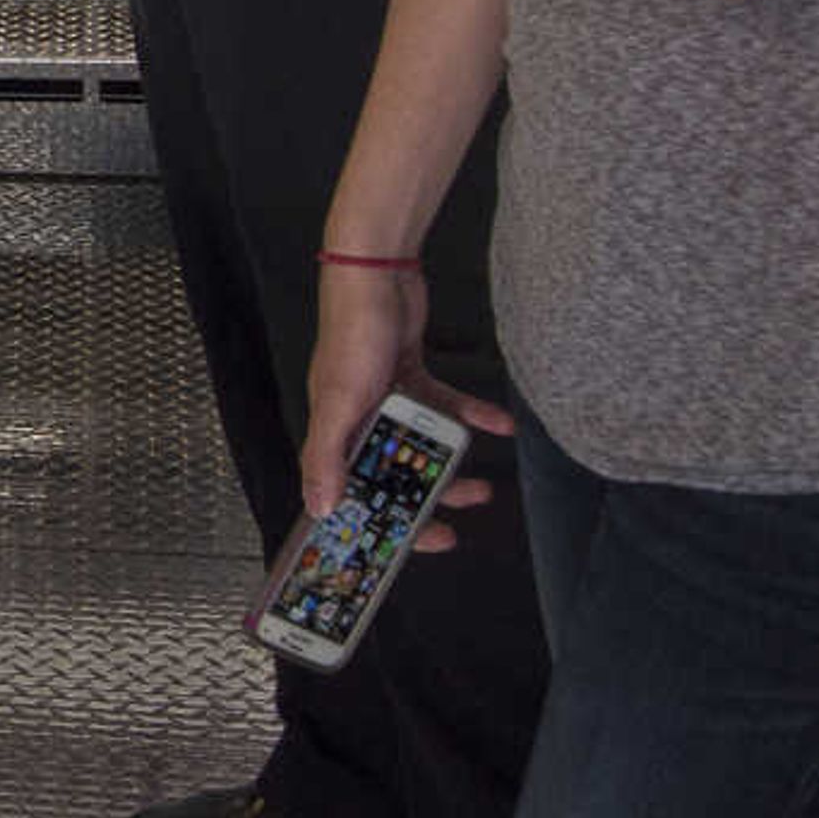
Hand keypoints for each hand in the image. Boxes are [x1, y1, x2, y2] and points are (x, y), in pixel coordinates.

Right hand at [299, 258, 518, 545]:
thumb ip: (326, 457)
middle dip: (427, 499)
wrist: (377, 272)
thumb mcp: (338, 402)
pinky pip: (444, 405)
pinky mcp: (410, 372)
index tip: (415, 544)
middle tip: (460, 515)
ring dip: (453, 464)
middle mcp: (358, 419)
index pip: (354, 492)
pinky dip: (471, 415)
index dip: (382, 523)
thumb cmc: (351, 333)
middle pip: (392, 474)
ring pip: (422, 445)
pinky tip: (498, 424)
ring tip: (485, 484)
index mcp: (335, 431)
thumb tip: (320, 510)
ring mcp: (385, 397)